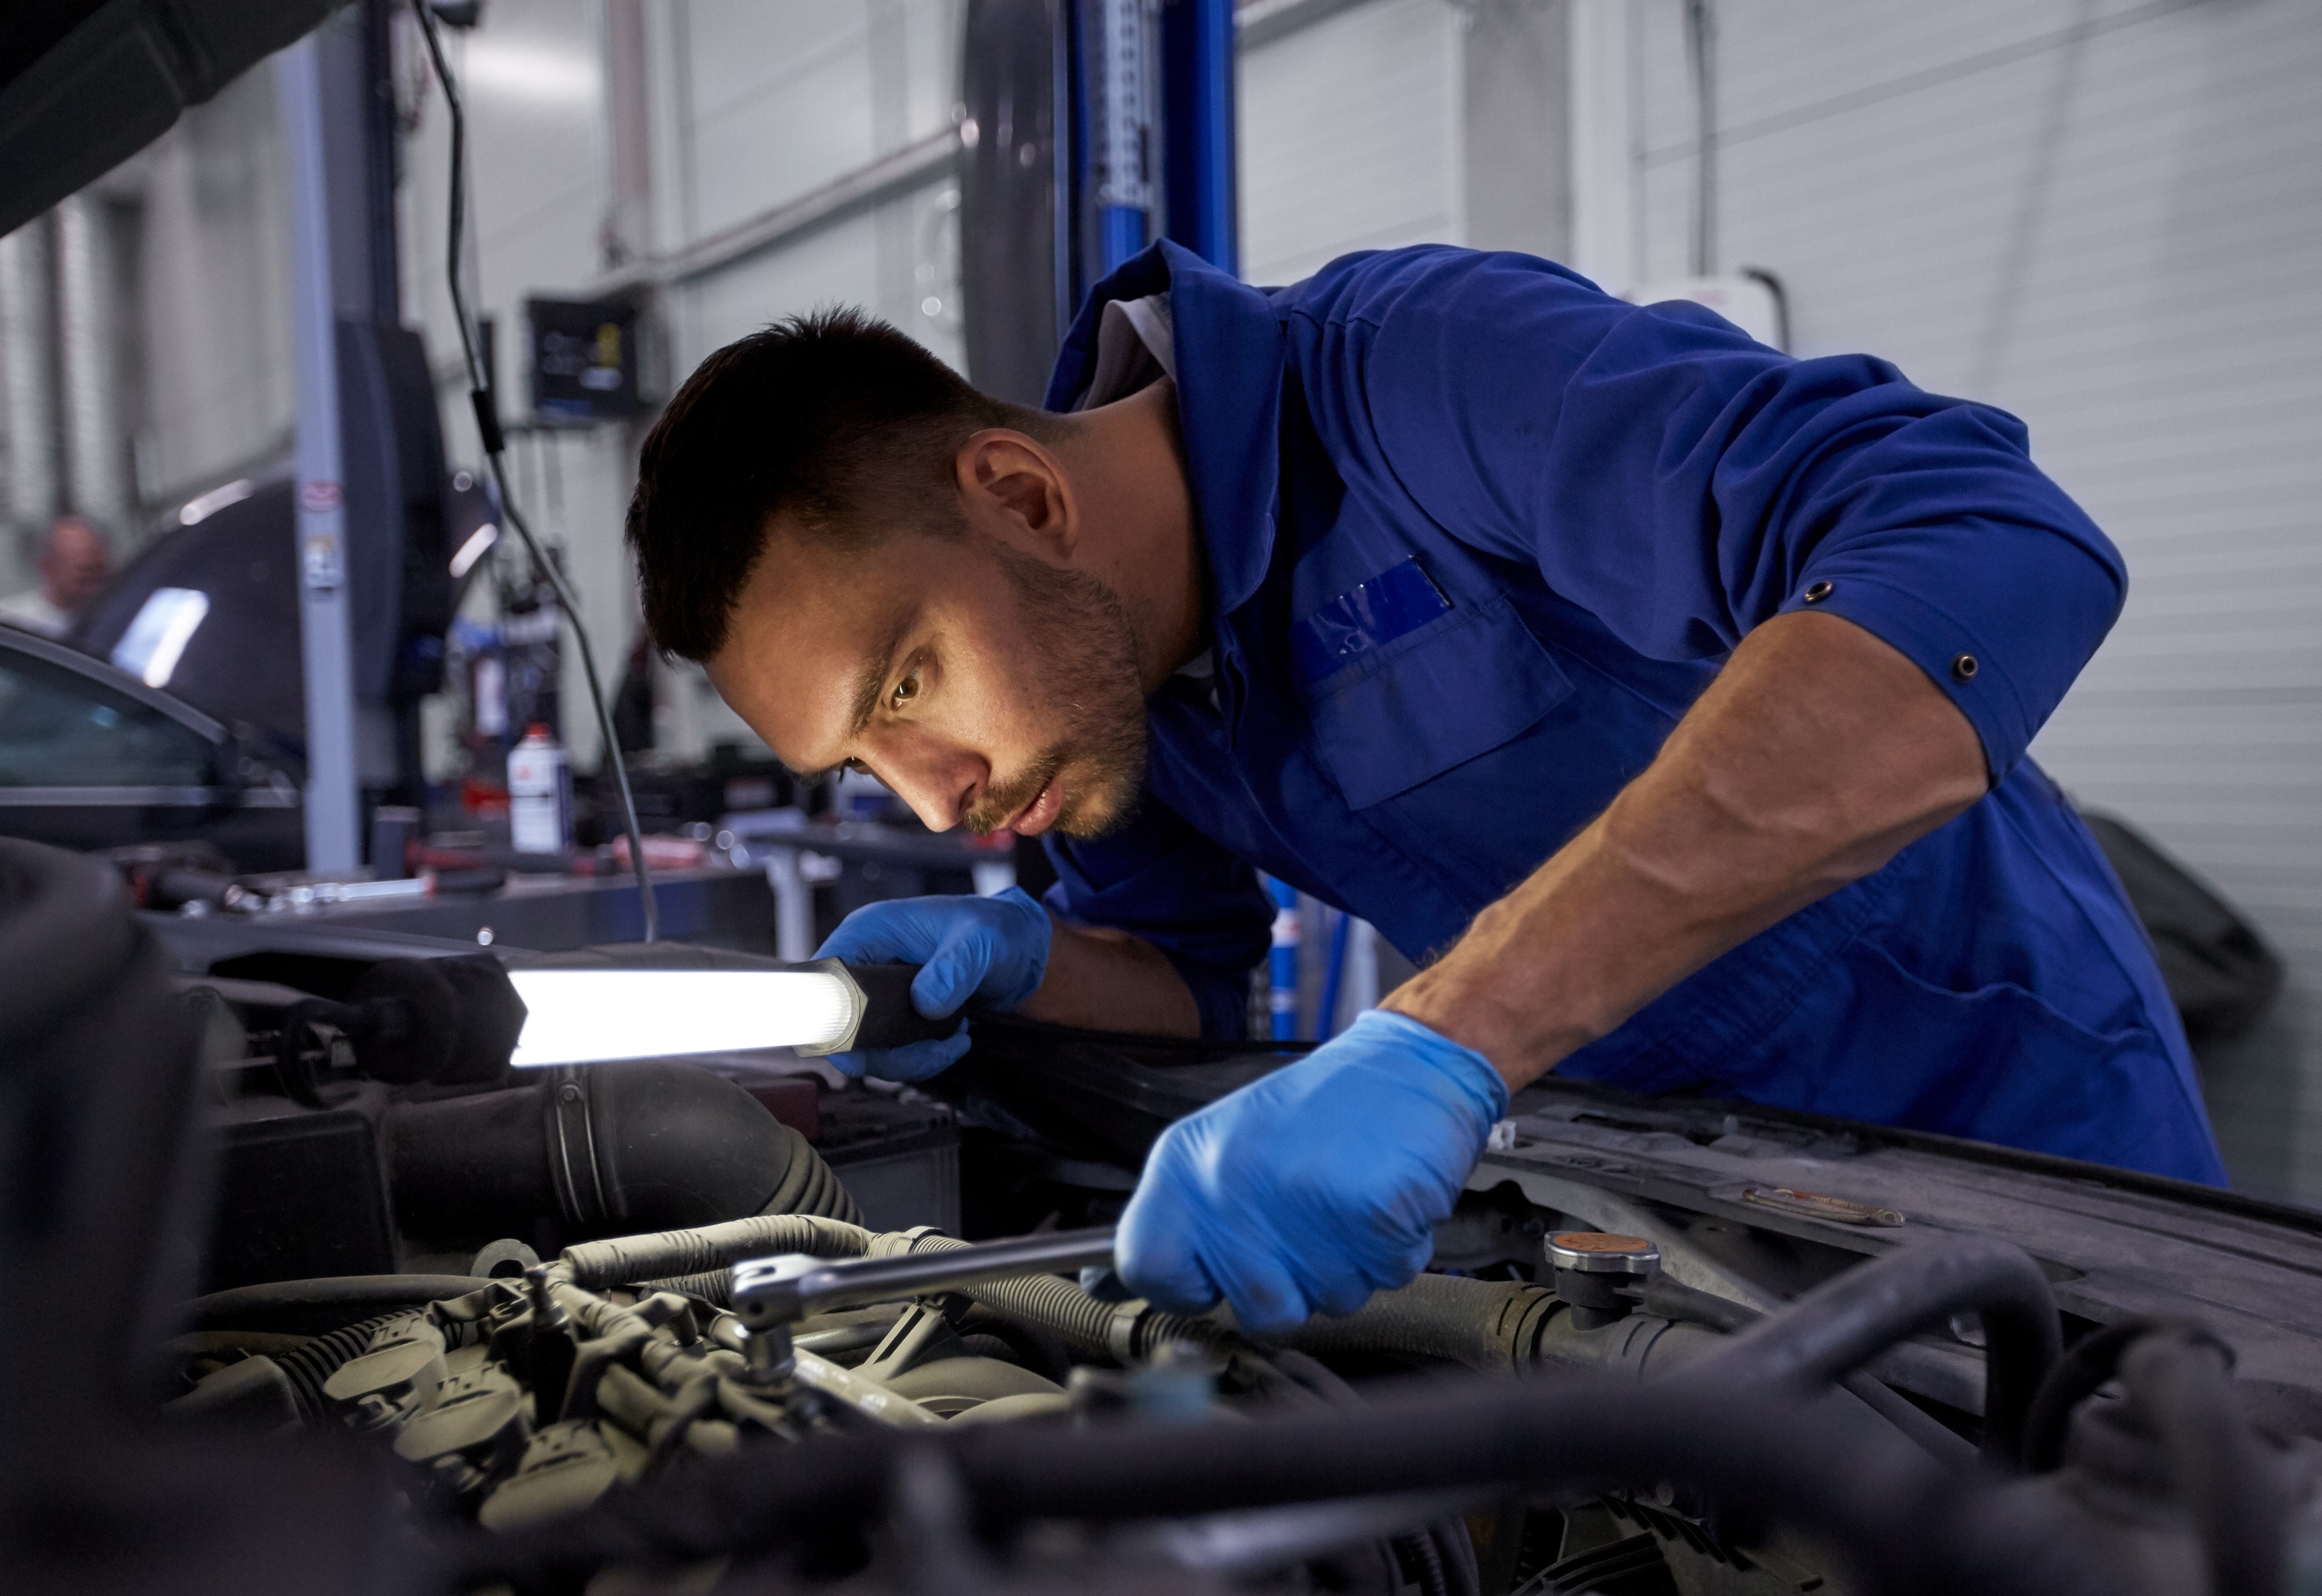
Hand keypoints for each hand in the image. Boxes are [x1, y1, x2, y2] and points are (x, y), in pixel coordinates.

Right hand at [813, 887, 1050, 1080]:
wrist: (1021, 947)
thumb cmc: (997, 928)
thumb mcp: (981, 941)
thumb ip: (954, 969)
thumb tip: (925, 1004)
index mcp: (870, 933)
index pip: (825, 980)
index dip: (831, 1019)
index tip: (860, 1051)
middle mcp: (867, 964)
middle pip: (841, 1026)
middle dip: (883, 1051)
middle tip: (929, 1052)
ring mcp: (880, 993)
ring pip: (868, 1048)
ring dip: (910, 1059)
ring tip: (955, 1041)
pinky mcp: (898, 1016)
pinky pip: (892, 1052)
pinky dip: (922, 1058)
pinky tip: (955, 1042)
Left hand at [1117, 1010, 1507, 1333]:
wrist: (1410, 1061)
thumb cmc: (1321, 1111)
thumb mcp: (1222, 1149)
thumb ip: (1171, 1220)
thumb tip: (1100, 1285)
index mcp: (1186, 1164)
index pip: (1145, 1266)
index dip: (1183, 1286)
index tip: (1213, 1274)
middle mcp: (1233, 1182)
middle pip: (1256, 1309)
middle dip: (1295, 1283)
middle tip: (1311, 1221)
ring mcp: (1302, 1200)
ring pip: (1328, 1301)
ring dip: (1350, 1265)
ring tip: (1348, 1200)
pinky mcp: (1371, 1212)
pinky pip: (1386, 1277)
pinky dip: (1397, 1249)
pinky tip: (1384, 1197)